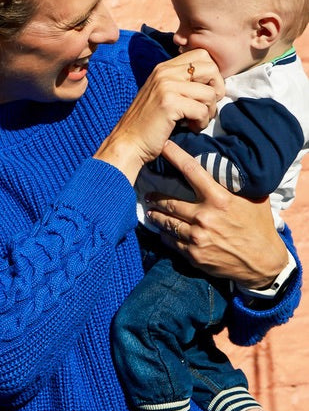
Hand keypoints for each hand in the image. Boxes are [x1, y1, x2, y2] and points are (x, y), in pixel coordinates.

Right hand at [94, 50, 222, 183]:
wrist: (128, 142)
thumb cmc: (149, 123)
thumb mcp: (163, 94)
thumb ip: (182, 82)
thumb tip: (214, 81)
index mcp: (164, 68)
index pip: (202, 55)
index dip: (212, 74)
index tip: (205, 93)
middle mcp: (165, 72)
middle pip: (211, 68)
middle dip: (216, 90)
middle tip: (206, 106)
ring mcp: (166, 86)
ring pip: (209, 93)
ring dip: (209, 111)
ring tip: (195, 121)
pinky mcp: (169, 104)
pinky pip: (202, 110)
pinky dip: (201, 123)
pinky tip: (190, 128)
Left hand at [145, 140, 288, 287]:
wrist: (263, 263)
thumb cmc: (259, 226)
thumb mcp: (253, 199)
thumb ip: (235, 184)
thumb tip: (226, 165)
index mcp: (219, 199)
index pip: (191, 170)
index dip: (175, 155)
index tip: (163, 146)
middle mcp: (204, 217)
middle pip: (169, 201)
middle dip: (155, 196)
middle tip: (148, 192)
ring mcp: (197, 237)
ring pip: (166, 222)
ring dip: (156, 215)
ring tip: (150, 210)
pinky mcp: (194, 255)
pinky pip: (172, 241)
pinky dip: (166, 235)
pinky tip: (163, 232)